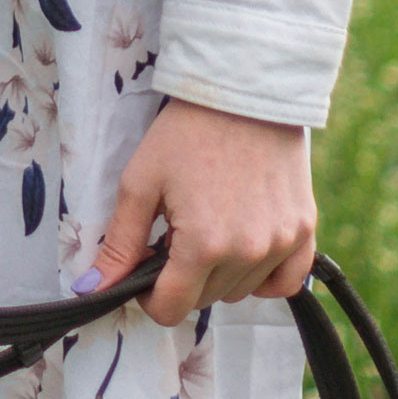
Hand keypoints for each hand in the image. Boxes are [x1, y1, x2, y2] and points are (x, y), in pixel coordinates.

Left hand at [84, 99, 314, 327]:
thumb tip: (92, 290)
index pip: (171, 308)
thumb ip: (119, 242)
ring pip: (241, 291)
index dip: (149, 297)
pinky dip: (263, 276)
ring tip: (208, 224)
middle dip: (182, 277)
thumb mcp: (141, 181)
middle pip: (205, 299)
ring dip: (220, 273)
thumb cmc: (185, 132)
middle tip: (175, 232)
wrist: (242, 90)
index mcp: (203, 245)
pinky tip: (244, 246)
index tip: (144, 270)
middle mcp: (247, 253)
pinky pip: (284, 282)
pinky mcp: (305, 231)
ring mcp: (282, 244)